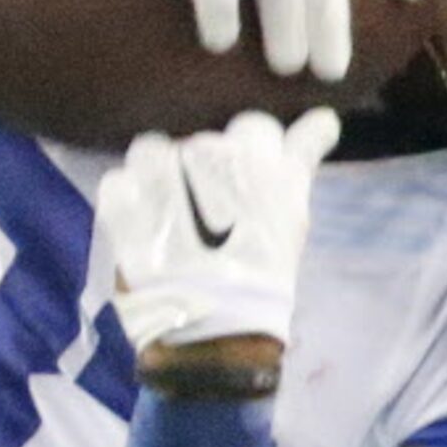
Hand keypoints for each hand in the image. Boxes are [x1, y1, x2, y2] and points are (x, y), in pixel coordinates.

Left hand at [97, 109, 340, 354]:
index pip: (258, 129)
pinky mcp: (123, 192)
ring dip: (161, 177)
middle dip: (206, 169)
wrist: (206, 329)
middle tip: (209, 215)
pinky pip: (122, 180)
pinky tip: (140, 233)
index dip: (253, 157)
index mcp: (261, 157)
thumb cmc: (263, 281)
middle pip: (207, 142)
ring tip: (167, 221)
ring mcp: (162, 167)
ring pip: (157, 150)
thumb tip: (324, 118)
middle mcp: (212, 150)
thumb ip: (300, 161)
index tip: (249, 186)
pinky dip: (128, 204)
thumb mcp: (293, 219)